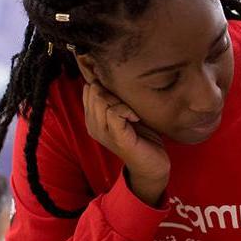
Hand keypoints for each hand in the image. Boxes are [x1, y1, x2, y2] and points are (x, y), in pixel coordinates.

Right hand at [82, 83, 169, 205]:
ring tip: (133, 112)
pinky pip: (113, 112)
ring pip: (101, 100)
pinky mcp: (116, 138)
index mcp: (92, 118)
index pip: (88, 88)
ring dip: (121, 101)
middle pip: (93, 91)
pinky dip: (127, 110)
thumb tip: (115, 75)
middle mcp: (93, 125)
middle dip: (113, 91)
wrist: (152, 165)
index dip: (106, 84)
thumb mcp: (125, 112)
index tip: (122, 95)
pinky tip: (136, 118)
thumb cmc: (142, 137)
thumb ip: (116, 98)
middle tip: (129, 104)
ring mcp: (102, 132)